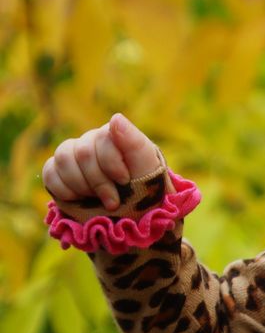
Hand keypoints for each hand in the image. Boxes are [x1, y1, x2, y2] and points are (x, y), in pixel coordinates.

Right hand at [42, 114, 162, 211]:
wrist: (130, 215)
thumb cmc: (144, 189)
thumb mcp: (147, 167)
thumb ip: (133, 142)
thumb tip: (115, 117)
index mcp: (112, 135)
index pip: (103, 138)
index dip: (112, 163)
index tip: (124, 181)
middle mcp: (89, 141)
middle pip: (83, 153)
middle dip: (99, 182)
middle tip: (113, 201)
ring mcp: (72, 156)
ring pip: (63, 159)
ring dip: (82, 186)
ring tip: (96, 200)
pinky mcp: (57, 172)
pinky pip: (50, 173)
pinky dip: (64, 190)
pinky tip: (79, 199)